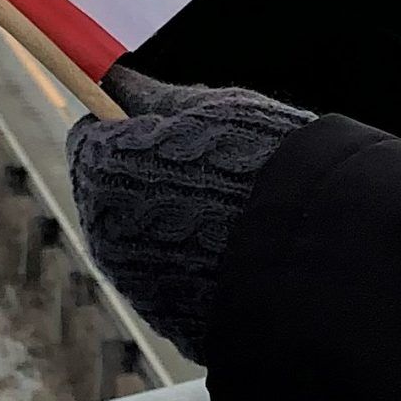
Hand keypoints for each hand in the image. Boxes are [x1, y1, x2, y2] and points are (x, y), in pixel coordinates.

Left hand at [67, 68, 318, 363]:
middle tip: (203, 162)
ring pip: (139, 238)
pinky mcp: (168, 321)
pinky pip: (170, 281)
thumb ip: (153, 96)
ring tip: (230, 210)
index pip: (91, 133)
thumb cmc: (260, 163)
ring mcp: (135, 283)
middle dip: (142, 174)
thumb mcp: (210, 108)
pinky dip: (192, 265)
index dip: (126, 122)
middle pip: (109, 190)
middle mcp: (105, 231)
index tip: (161, 121)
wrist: (309, 258)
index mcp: (104, 169)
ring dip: (168, 221)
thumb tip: (116, 79)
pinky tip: (237, 252)